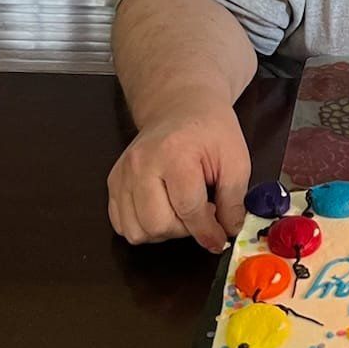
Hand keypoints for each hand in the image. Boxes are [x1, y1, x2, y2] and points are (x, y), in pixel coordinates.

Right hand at [107, 100, 250, 250]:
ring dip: (163, 232)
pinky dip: (143, 228)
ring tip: (182, 211)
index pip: (187, 209)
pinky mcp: (112, 182)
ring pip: (136, 231)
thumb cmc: (210, 130)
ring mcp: (122, 174)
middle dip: (184, 231)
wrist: (179, 107)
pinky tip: (163, 211)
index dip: (207, 231)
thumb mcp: (235, 158)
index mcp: (174, 154)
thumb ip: (234, 198)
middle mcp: (140, 165)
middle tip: (201, 215)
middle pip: (157, 224)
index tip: (219, 240)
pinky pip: (121, 224)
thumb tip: (230, 232)